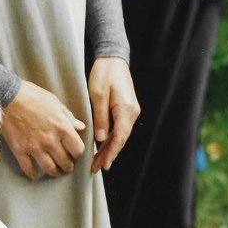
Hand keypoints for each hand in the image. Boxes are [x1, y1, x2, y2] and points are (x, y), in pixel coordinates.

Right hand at [0, 80, 86, 179]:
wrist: (8, 96)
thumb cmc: (32, 96)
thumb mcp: (55, 102)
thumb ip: (68, 117)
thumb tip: (80, 127)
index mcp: (62, 128)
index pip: (78, 149)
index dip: (78, 153)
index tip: (75, 153)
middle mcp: (50, 141)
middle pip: (64, 161)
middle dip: (68, 166)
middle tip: (67, 167)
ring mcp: (34, 147)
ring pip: (48, 168)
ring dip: (54, 172)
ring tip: (55, 173)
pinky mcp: (19, 150)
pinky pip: (27, 168)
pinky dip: (32, 174)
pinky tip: (34, 176)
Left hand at [88, 57, 139, 172]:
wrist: (112, 58)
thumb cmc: (104, 74)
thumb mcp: (98, 95)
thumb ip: (100, 117)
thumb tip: (100, 138)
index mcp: (126, 109)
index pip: (119, 137)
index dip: (111, 152)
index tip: (103, 165)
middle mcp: (132, 112)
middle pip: (120, 139)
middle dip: (108, 154)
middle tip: (96, 168)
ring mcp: (130, 111)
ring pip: (119, 135)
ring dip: (108, 149)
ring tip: (97, 162)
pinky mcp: (125, 109)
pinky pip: (118, 128)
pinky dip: (110, 139)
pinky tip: (101, 147)